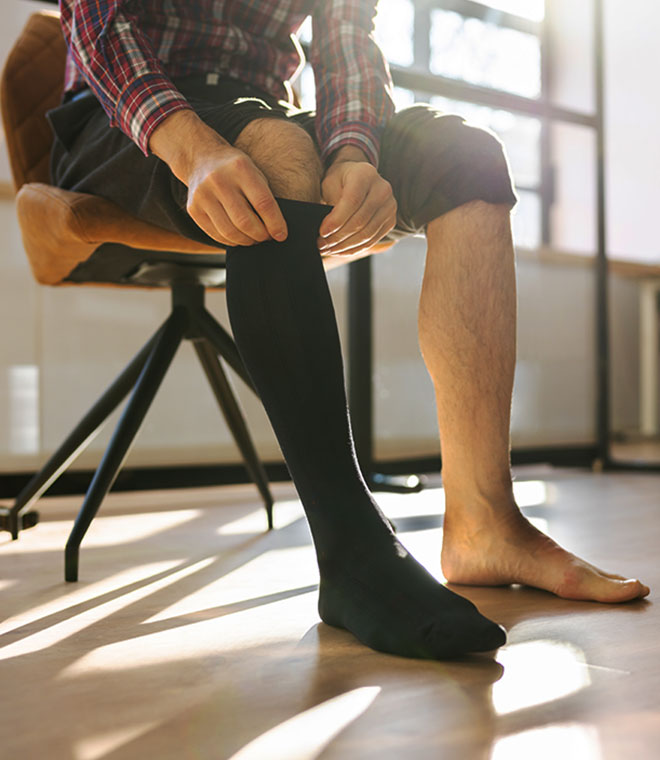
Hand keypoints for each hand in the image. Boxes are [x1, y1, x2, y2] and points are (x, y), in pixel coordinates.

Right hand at [149, 110, 286, 245]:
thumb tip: (276, 230)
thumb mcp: (253, 171)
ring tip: (255, 238)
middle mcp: (219, 180)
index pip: (263, 203)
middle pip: (245, 221)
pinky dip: (232, 241)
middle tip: (268, 237)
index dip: (275, 223)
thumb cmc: (235, 169)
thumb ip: (264, 196)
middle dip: (261, 235)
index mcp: (240, 168)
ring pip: (230, 232)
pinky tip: (240, 237)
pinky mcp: (193, 209)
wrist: (200, 158)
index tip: (281, 235)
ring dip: (247, 241)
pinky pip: (217, 234)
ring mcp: (203, 195)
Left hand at [318, 146, 396, 255]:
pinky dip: (354, 249)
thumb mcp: (330, 184)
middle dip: (338, 237)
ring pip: (366, 234)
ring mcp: (389, 206)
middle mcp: (382, 189)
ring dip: (345, 246)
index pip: (352, 201)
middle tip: (321, 245)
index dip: (337, 220)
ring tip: (328, 249)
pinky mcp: (390, 221)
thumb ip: (332, 202)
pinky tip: (340, 251)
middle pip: (360, 221)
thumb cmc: (340, 181)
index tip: (322, 232)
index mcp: (365, 174)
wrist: (358, 180)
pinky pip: (372, 241)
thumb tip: (328, 229)